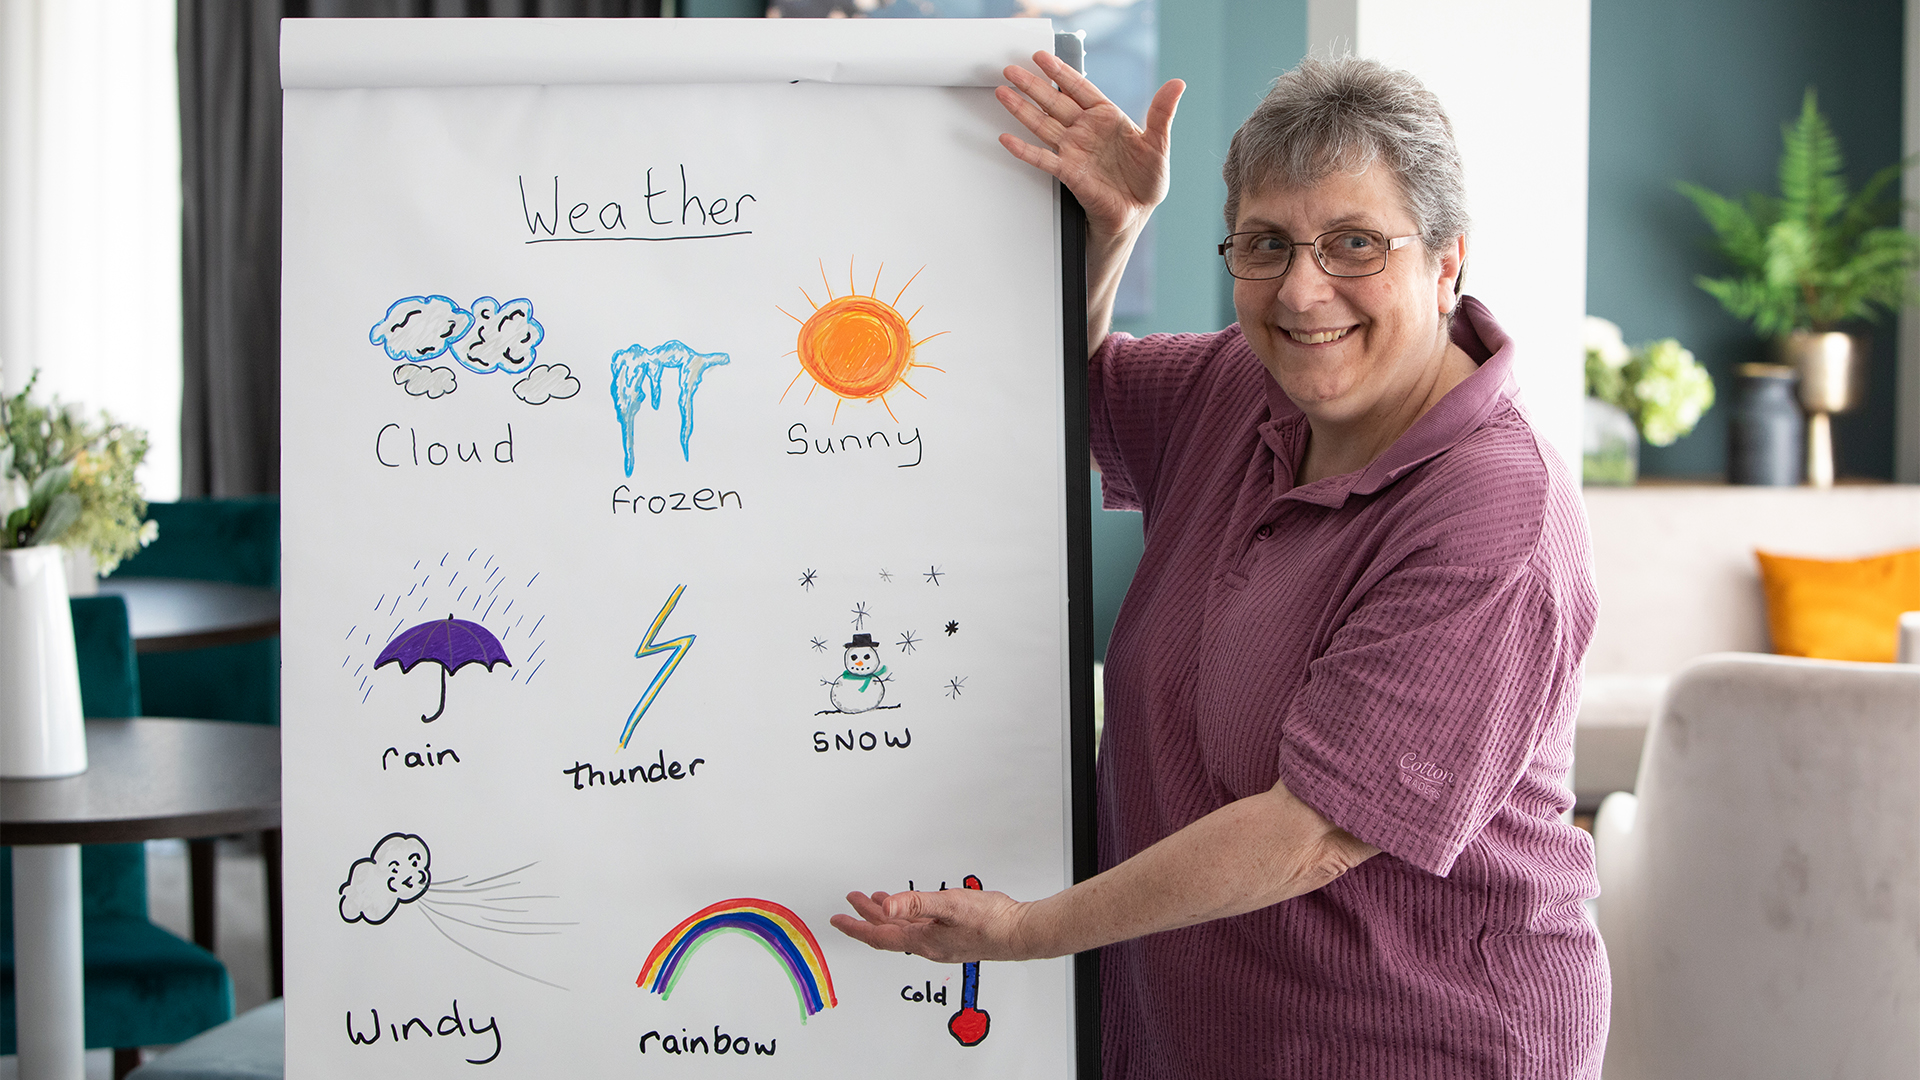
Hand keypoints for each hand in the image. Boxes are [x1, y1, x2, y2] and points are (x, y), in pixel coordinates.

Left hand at [830, 888, 1040, 962]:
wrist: (1020, 932)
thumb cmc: (991, 922)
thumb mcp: (950, 906)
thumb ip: (916, 904)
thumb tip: (886, 907)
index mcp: (923, 941)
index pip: (879, 936)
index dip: (855, 927)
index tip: (836, 920)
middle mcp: (928, 945)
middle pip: (887, 933)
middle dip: (865, 918)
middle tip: (849, 903)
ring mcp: (941, 941)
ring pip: (903, 930)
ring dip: (886, 916)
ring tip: (873, 901)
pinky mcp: (952, 936)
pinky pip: (919, 927)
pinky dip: (907, 916)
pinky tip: (909, 908)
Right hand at [996, 51, 1183, 243]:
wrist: (1137, 212)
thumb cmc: (1148, 180)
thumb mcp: (1158, 142)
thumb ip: (1162, 112)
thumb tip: (1177, 84)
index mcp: (1106, 117)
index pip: (1079, 88)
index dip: (1060, 72)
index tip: (1042, 57)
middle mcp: (1085, 131)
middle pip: (1054, 102)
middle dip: (1032, 85)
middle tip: (1011, 70)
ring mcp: (1074, 150)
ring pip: (1043, 124)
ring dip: (1022, 109)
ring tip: (1003, 93)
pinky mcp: (1068, 172)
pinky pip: (1043, 158)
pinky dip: (1025, 150)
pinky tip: (1009, 139)